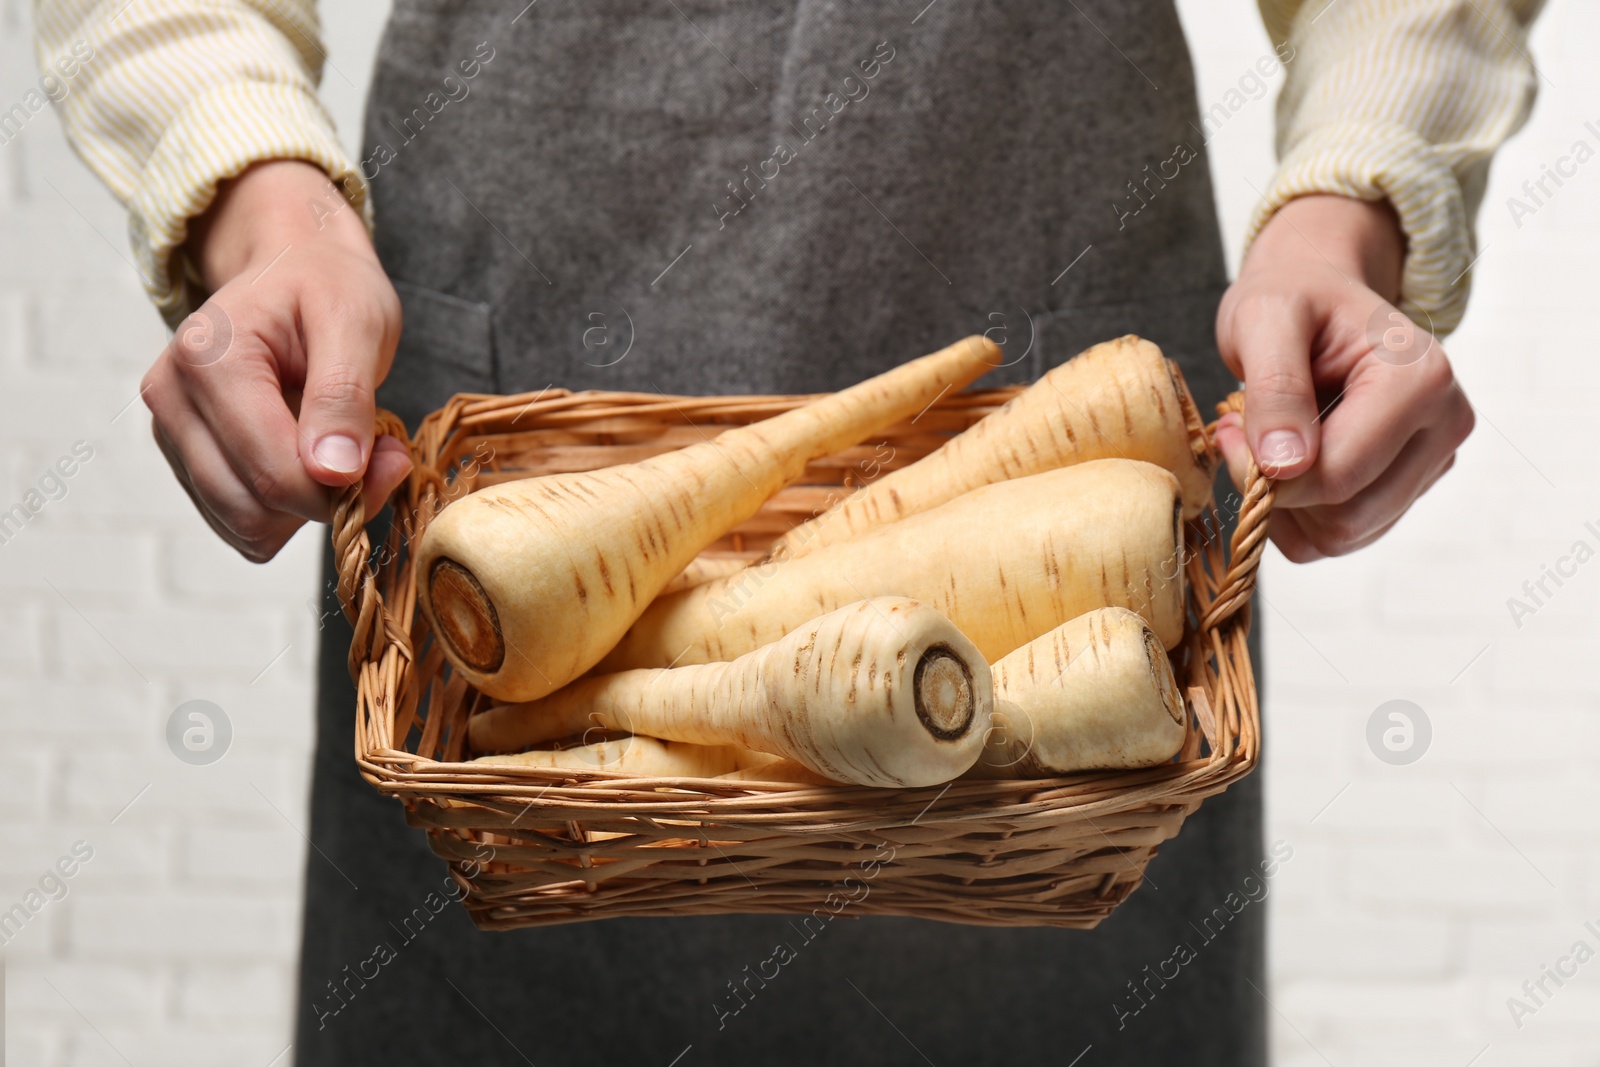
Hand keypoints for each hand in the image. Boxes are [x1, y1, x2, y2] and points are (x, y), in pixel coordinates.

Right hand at [141, 160, 410, 561]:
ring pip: (245, 526)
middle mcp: (171, 397)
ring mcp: (170, 431)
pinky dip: (285, 510)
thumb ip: (344, 395)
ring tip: (341, 451)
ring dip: (306, 509)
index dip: (346, 489)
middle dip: (328, 500)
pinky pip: (239, 522)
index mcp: (208, 359)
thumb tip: (333, 472)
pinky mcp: (184, 456)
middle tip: (376, 454)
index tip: (394, 460)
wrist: (294, 267)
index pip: (274, 472)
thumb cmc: (327, 285)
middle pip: (256, 508)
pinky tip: (310, 463)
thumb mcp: (358, 322)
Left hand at [1214, 195, 1474, 561]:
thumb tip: (1285, 466)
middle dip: (1278, 490)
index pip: (1340, 475)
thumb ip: (1276, 389)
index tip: (1228, 429)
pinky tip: (1286, 462)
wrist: (1314, 293)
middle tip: (1240, 432)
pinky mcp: (1409, 486)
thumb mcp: (1265, 319)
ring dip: (1286, 505)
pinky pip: (1340, 536)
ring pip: (1344, 535)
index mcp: (1422, 380)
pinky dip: (1298, 515)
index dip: (1267, 474)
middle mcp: (1445, 425)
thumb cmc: (1292, 298)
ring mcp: (1432, 461)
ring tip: (1266, 439)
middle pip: (1347, 516)